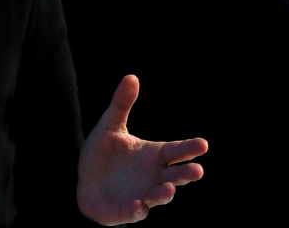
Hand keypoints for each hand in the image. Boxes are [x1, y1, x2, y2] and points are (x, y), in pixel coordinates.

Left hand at [77, 75, 207, 224]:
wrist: (85, 181)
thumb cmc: (103, 154)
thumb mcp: (110, 125)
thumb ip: (121, 104)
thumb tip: (131, 76)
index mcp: (154, 155)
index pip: (175, 151)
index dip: (189, 148)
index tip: (203, 144)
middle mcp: (154, 176)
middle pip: (175, 176)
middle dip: (186, 174)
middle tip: (197, 170)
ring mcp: (143, 194)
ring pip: (159, 196)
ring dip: (165, 194)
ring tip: (168, 189)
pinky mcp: (128, 209)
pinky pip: (136, 212)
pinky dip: (138, 209)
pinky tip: (138, 204)